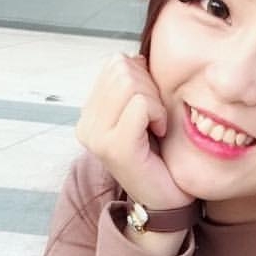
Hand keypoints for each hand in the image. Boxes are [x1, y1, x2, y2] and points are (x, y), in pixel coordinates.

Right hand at [75, 54, 193, 210]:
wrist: (168, 199)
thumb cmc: (162, 155)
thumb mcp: (144, 112)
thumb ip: (134, 84)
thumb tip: (138, 55)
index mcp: (91, 113)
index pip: (115, 62)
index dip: (143, 77)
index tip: (151, 107)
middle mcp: (87, 124)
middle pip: (121, 68)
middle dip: (150, 87)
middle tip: (157, 118)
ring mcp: (96, 136)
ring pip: (130, 83)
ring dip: (155, 101)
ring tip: (157, 126)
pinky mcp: (114, 148)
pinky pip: (139, 105)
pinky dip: (157, 114)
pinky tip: (159, 133)